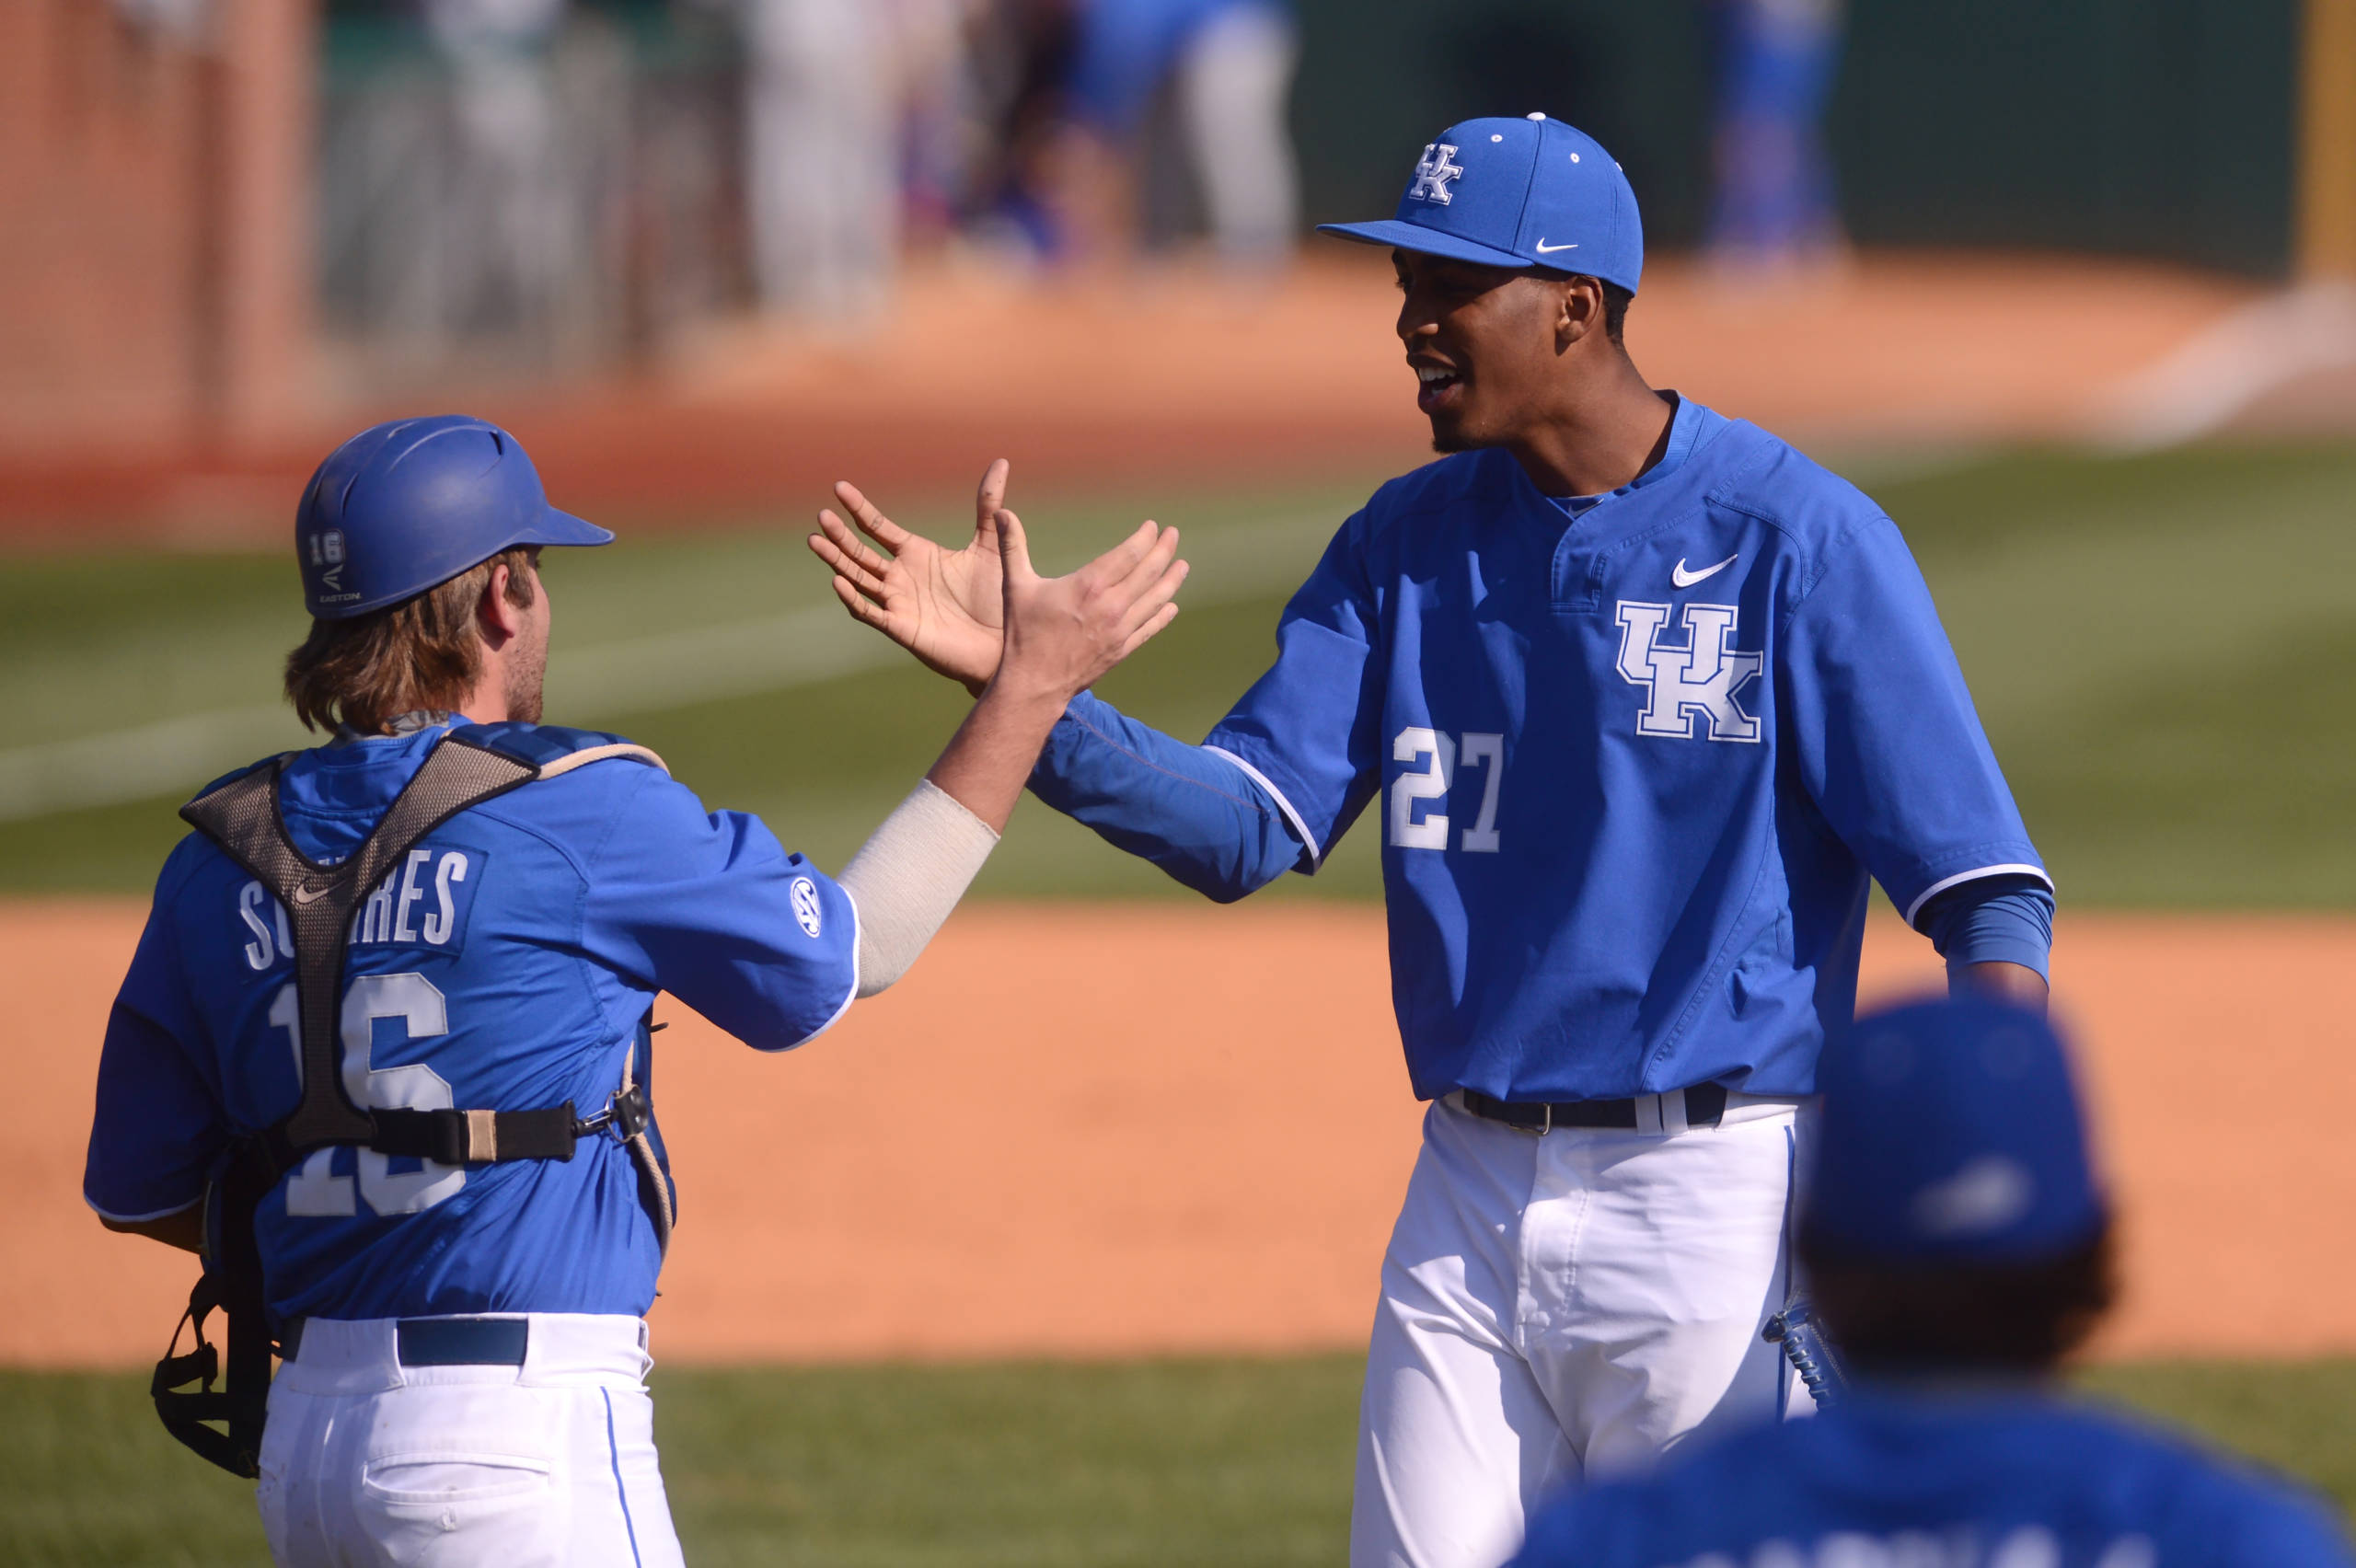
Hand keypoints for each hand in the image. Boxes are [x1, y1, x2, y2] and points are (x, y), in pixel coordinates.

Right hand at [809, 460, 1009, 692]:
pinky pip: (870, 612)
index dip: (859, 508)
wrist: (1003, 643)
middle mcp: (900, 576)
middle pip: (860, 552)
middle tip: (822, 516)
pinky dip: (853, 598)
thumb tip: (1001, 461)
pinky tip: (838, 580)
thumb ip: (989, 504)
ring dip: (837, 561)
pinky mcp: (901, 628)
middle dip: (840, 535)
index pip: (878, 527)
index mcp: (916, 554)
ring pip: (858, 578)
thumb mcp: (990, 544)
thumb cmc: (996, 596)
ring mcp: (898, 602)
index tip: (839, 487)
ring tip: (816, 541)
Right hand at [920, 510, 1184, 832]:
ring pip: (1156, 599)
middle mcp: (1111, 606)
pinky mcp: (1122, 650)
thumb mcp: (1015, 585)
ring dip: (1172, 580)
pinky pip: (1150, 628)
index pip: (1129, 554)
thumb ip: (1012, 546)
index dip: (1144, 538)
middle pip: (1149, 572)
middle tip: (1174, 534)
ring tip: (1183, 565)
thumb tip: (1001, 511)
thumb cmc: (1023, 633)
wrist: (1035, 684)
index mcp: (1089, 585)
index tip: (1153, 526)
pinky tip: (1171, 606)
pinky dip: (1163, 615)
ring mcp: (1120, 630)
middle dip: (1164, 550)